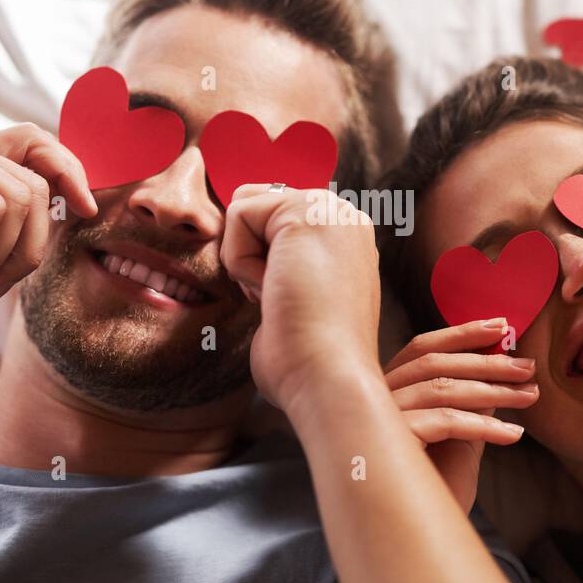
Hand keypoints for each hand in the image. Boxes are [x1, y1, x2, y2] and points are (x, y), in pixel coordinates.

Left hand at [219, 184, 382, 412]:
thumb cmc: (308, 360)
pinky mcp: (306, 212)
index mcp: (345, 238)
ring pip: (245, 209)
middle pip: (256, 205)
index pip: (272, 219)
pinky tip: (274, 289)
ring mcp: (330, 210)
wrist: (328, 377)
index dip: (259, 259)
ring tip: (280, 294)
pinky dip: (240, 260)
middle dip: (249, 252)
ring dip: (244, 259)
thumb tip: (256, 264)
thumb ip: (283, 267)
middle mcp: (343, 217)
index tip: (286, 299)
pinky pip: (237, 215)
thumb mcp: (297, 301)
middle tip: (280, 296)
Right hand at [384, 320, 535, 512]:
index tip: (501, 326)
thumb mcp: (454, 438)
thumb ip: (467, 403)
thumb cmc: (429, 485)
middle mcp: (374, 398)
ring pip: (442, 389)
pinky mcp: (393, 442)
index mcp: (386, 390)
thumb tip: (498, 373)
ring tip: (530, 397)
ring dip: (493, 391)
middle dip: (486, 361)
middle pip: (435, 363)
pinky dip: (484, 426)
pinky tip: (513, 435)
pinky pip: (445, 422)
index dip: (462, 333)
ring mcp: (379, 418)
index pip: (423, 348)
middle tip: (528, 367)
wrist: (408, 536)